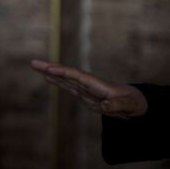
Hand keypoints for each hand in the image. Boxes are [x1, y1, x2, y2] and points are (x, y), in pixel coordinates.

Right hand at [30, 59, 147, 117]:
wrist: (135, 103)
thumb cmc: (134, 103)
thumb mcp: (129, 106)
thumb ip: (117, 105)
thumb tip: (104, 105)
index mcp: (97, 85)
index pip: (77, 76)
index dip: (63, 72)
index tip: (50, 70)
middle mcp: (88, 84)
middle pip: (66, 74)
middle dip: (50, 68)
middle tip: (33, 62)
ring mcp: (85, 89)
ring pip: (64, 78)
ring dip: (50, 72)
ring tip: (35, 66)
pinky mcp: (83, 94)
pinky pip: (67, 86)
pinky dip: (56, 80)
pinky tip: (46, 78)